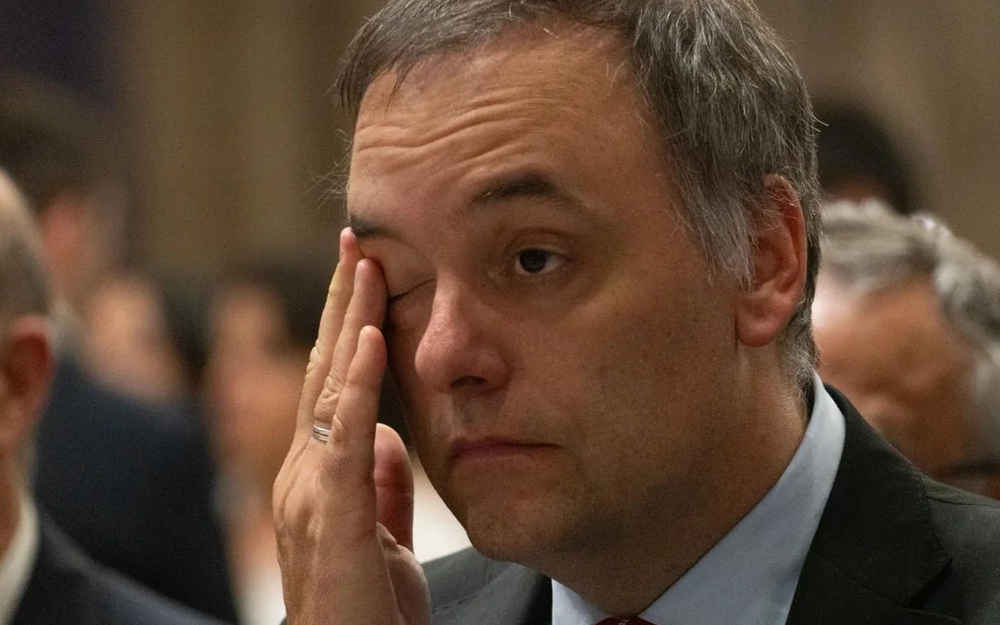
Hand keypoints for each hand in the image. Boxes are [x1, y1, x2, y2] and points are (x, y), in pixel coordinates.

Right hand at [273, 228, 429, 624]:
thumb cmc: (368, 612)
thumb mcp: (383, 536)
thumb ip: (381, 485)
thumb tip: (389, 436)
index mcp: (318, 477)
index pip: (333, 385)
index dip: (347, 328)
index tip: (365, 274)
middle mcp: (302, 474)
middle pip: (325, 370)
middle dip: (343, 304)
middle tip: (358, 240)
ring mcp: (309, 492)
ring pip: (330, 389)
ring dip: (349, 322)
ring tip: (365, 263)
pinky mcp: (331, 515)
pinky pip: (346, 436)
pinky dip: (359, 383)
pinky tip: (371, 337)